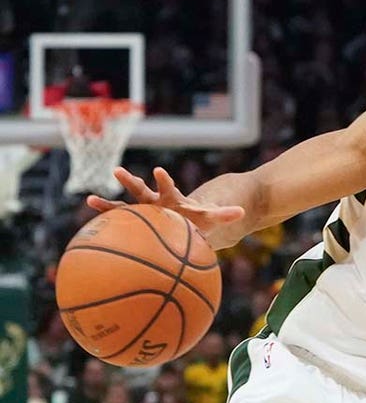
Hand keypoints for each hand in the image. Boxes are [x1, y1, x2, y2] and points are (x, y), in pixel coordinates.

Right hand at [86, 166, 244, 235]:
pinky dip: (105, 227)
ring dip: (108, 204)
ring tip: (88, 200)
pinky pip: (117, 226)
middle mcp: (155, 202)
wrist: (184, 223)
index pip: (169, 186)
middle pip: (141, 190)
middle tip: (117, 171)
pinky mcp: (135, 224)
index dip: (164, 179)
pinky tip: (87, 232)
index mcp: (173, 198)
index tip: (158, 171)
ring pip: (124, 207)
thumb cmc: (196, 220)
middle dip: (131, 181)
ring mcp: (143, 213)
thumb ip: (224, 214)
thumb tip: (241, 213)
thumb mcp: (211, 218)